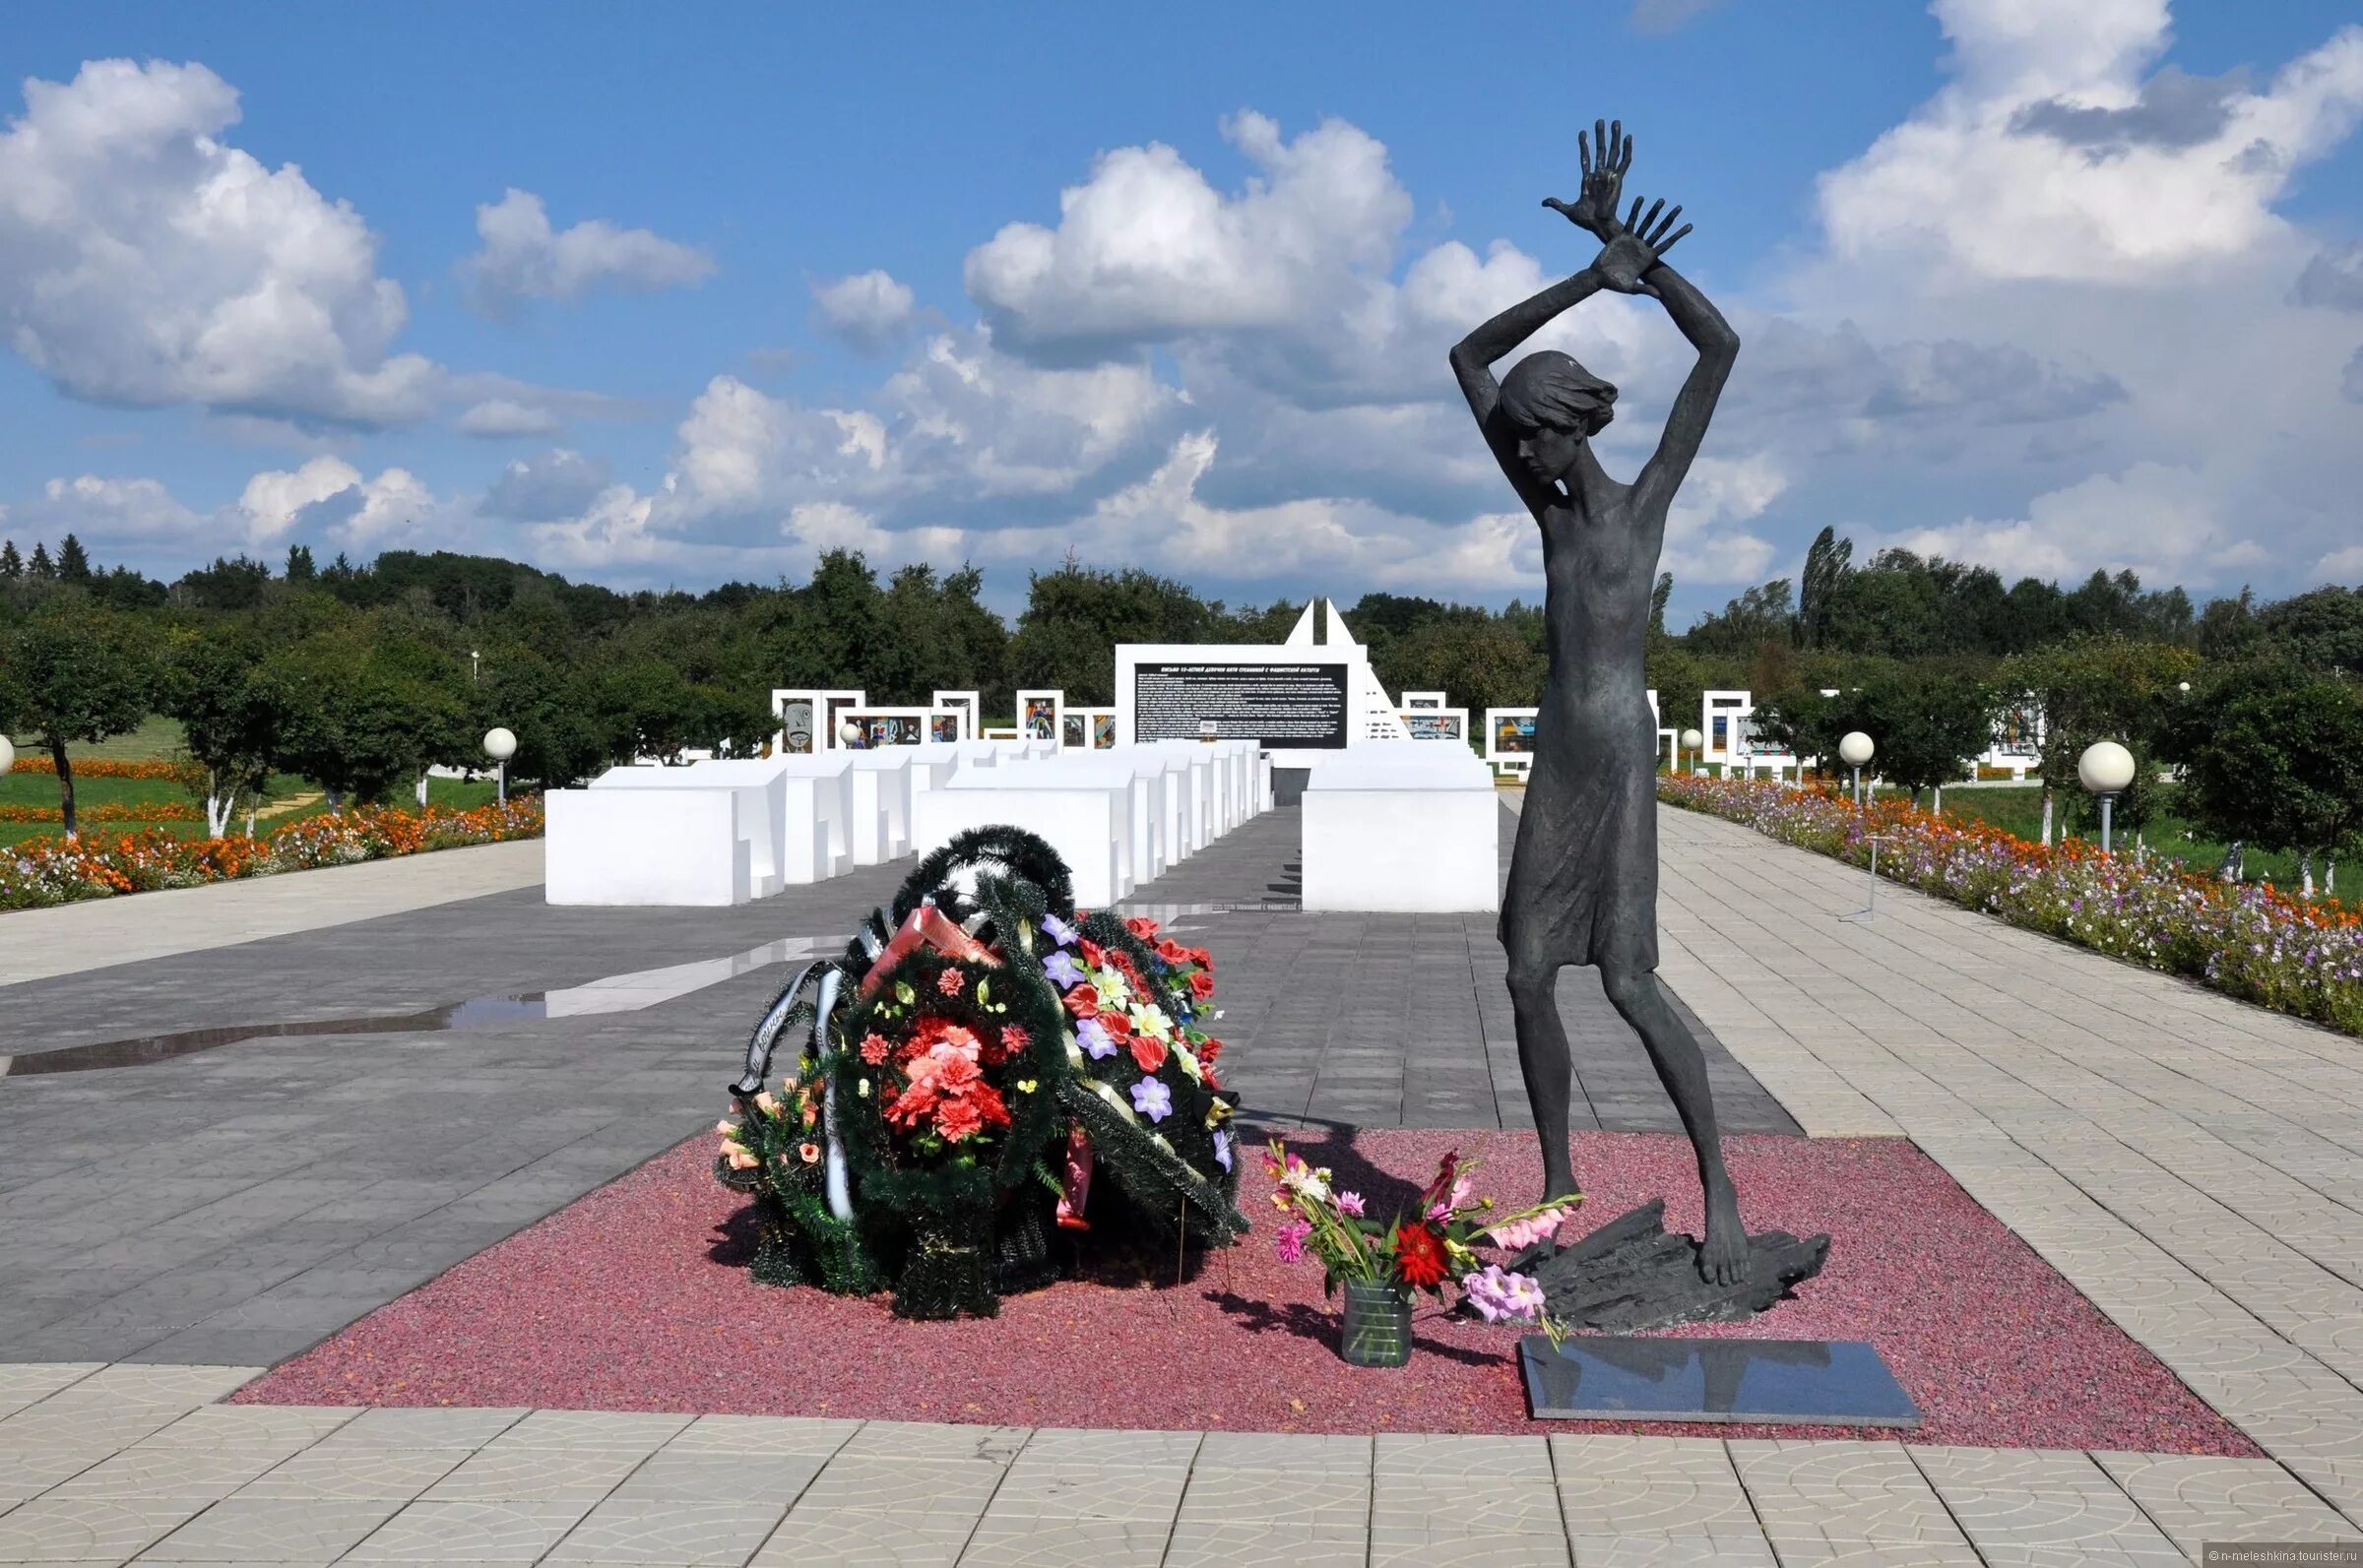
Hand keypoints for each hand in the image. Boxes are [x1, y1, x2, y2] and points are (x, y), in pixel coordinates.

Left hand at [1543, 118, 1632, 239]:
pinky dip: (1627, 150)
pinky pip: (1624, 162)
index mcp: (1588, 180)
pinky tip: (1628, 138)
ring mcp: (1609, 176)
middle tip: (1600, 121)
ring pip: (1613, 152)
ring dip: (1614, 137)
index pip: (1585, 158)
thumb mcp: (1569, 210)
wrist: (1599, 225)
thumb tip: (1543, 203)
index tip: (1582, 132)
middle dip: (1600, 135)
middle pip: (1600, 150)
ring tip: (1615, 122)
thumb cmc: (1586, 220)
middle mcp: (1599, 175)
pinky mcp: (1618, 179)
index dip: (1584, 146)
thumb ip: (1557, 204)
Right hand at [1590, 197, 1692, 296]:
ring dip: (1654, 211)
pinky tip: (1641, 199)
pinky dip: (1636, 210)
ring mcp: (1634, 240)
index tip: (1689, 226)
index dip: (1678, 234)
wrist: (1600, 277)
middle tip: (1679, 207)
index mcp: (1648, 258)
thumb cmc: (1615, 284)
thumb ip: (1645, 290)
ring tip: (1662, 200)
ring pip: (1647, 222)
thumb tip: (1659, 295)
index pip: (1667, 243)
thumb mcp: (1630, 288)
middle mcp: (1644, 247)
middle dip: (1670, 219)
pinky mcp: (1623, 236)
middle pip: (1660, 230)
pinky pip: (1631, 220)